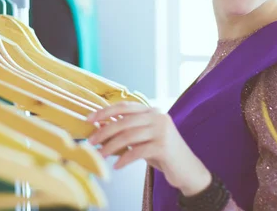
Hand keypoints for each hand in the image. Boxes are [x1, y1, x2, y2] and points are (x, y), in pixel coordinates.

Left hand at [87, 101, 211, 195]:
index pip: (125, 106)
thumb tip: (101, 131)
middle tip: (91, 142)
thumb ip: (129, 131)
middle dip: (104, 131)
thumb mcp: (145, 138)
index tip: (89, 119)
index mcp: (152, 111)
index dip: (105, 112)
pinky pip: (138, 151)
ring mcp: (162, 131)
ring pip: (129, 136)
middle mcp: (158, 117)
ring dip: (111, 147)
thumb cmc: (162, 154)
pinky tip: (117, 166)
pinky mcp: (164, 146)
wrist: (187, 169)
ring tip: (100, 155)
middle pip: (124, 121)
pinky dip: (125, 159)